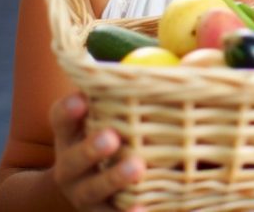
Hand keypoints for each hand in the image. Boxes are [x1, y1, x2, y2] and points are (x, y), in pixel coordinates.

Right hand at [50, 92, 145, 211]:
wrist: (83, 193)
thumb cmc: (109, 140)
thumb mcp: (108, 117)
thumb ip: (132, 93)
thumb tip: (192, 57)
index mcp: (71, 135)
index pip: (61, 119)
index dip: (68, 110)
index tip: (81, 100)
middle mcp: (71, 165)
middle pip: (73, 157)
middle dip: (90, 147)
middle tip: (111, 137)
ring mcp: (84, 194)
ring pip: (93, 190)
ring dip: (113, 179)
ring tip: (137, 169)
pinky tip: (145, 211)